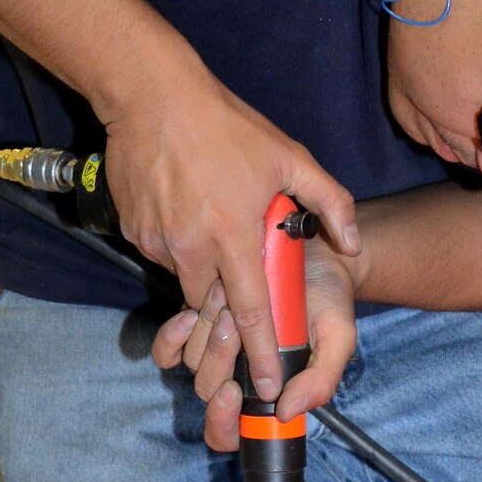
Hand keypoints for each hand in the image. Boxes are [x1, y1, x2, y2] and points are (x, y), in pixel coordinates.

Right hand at [103, 67, 359, 402]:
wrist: (152, 96)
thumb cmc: (226, 127)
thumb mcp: (291, 157)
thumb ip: (329, 203)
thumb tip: (349, 242)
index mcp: (233, 240)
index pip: (251, 313)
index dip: (261, 352)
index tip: (266, 385)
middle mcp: (191, 251)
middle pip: (214, 302)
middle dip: (229, 303)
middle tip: (241, 272)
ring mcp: (156, 243)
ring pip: (188, 275)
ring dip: (206, 263)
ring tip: (215, 215)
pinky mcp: (132, 232)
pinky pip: (163, 252)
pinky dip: (181, 241)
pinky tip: (190, 203)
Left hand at [152, 233, 359, 450]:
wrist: (317, 256)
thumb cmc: (329, 299)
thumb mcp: (338, 338)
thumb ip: (321, 379)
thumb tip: (285, 413)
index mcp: (270, 391)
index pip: (230, 433)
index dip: (222, 422)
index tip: (233, 391)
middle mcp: (240, 376)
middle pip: (207, 392)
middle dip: (219, 357)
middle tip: (236, 320)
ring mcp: (216, 350)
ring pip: (191, 363)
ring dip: (207, 331)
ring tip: (228, 297)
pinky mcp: (199, 323)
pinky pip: (168, 346)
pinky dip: (175, 333)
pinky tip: (194, 313)